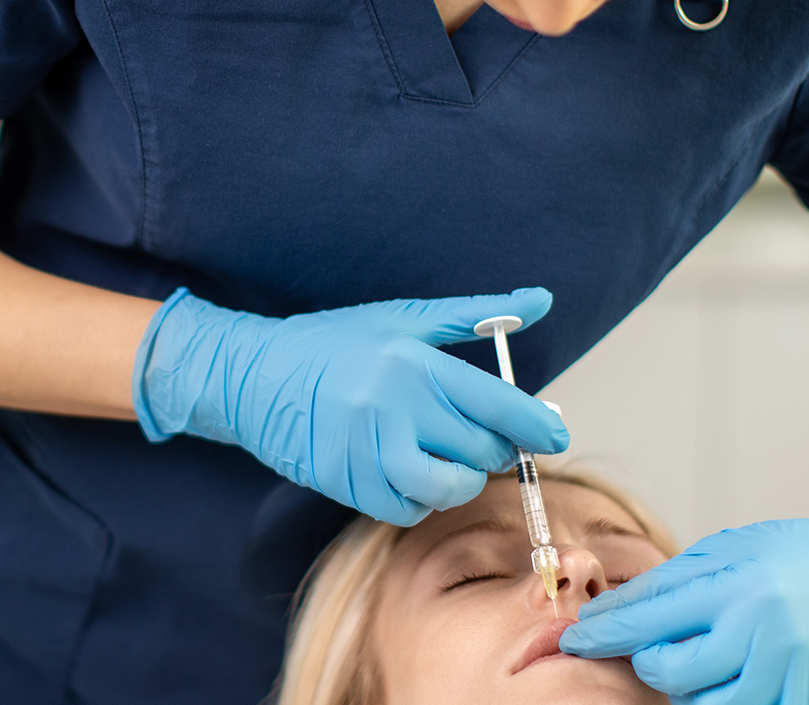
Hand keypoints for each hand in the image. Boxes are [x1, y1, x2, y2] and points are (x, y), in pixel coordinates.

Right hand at [133, 287, 567, 524]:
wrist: (254, 377)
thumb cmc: (332, 344)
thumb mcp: (404, 318)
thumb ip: (476, 314)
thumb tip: (540, 300)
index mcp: (414, 363)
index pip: (499, 405)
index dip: (538, 425)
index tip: (555, 434)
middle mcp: (393, 409)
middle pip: (479, 451)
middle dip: (496, 450)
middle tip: (487, 438)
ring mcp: (367, 450)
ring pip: (447, 488)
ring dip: (461, 481)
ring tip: (452, 460)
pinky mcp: (346, 483)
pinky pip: (406, 508)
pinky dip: (420, 499)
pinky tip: (413, 474)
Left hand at [560, 492, 808, 703]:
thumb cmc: (796, 554)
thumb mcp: (724, 552)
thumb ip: (668, 584)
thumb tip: (610, 612)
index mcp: (736, 586)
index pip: (647, 618)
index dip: (603, 632)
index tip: (578, 638)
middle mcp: (760, 631)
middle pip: (669, 670)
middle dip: (647, 661)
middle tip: (649, 647)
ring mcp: (783, 670)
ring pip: (701, 703)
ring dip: (683, 686)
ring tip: (693, 658)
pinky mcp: (802, 696)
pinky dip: (721, 698)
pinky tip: (723, 673)